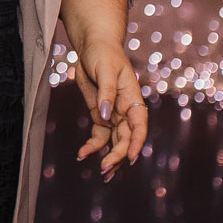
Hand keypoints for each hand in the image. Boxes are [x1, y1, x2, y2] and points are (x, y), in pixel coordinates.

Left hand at [73, 37, 146, 180]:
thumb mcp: (104, 70)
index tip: (130, 158)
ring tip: (103, 175)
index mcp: (132, 99)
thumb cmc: (103, 54)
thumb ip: (105, 94)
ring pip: (115, 142)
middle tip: (105, 170)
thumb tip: (104, 116)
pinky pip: (99, 136)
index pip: (139, 125)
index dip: (137, 143)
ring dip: (110, 158)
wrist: (93, 47)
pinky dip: (93, 147)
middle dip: (118, 156)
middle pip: (126, 138)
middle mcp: (125, 111)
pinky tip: (83, 155)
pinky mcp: (99, 116)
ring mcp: (112, 115)